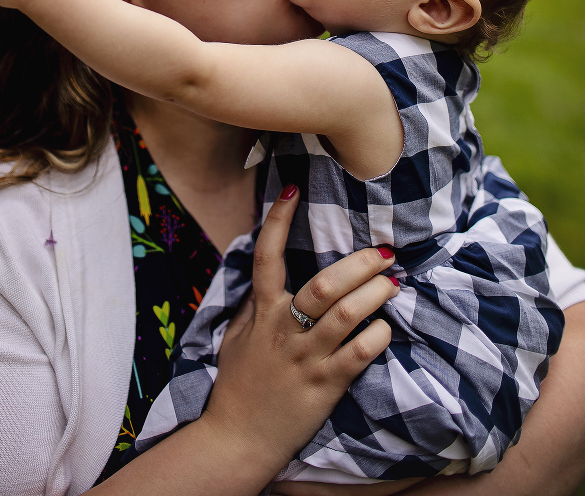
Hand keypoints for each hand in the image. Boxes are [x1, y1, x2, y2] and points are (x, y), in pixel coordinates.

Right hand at [200, 185, 397, 478]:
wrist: (238, 438)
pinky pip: (358, 356)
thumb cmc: (239, 384)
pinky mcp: (326, 386)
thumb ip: (253, 305)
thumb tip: (266, 271)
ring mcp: (307, 358)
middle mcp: (285, 330)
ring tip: (394, 283)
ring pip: (346, 316)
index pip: (267, 257)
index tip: (292, 190)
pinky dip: (377, 338)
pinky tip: (387, 328)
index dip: (279, 221)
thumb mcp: (236, 337)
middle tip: (383, 253)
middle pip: (324, 285)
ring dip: (374, 295)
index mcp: (262, 313)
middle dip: (358, 265)